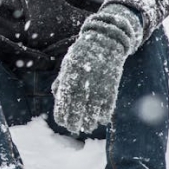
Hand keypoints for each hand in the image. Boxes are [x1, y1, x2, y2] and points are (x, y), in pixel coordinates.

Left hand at [53, 4, 142, 133]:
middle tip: (73, 129)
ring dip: (90, 120)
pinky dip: (105, 113)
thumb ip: (62, 80)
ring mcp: (99, 81)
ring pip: (94, 107)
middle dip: (75, 120)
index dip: (63, 112)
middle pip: (78, 105)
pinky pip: (109, 102)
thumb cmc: (83, 54)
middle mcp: (84, 78)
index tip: (61, 122)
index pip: (64, 98)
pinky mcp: (113, 83)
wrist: (107, 39)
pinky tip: (101, 120)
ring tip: (86, 128)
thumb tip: (56, 97)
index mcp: (71, 73)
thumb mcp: (69, 63)